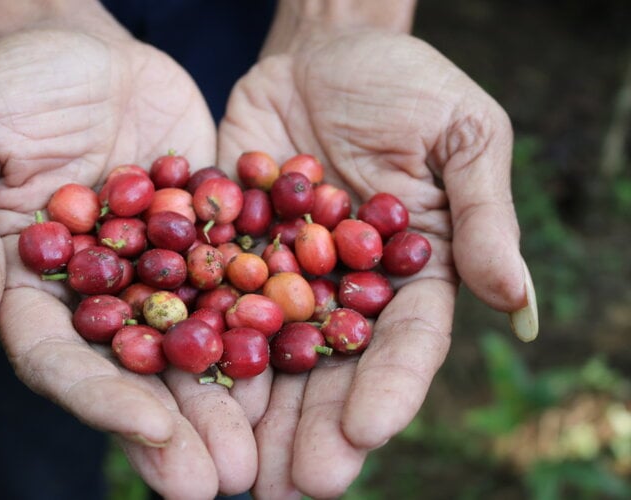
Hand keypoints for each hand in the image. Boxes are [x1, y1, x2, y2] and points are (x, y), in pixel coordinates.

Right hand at [0, 22, 255, 498]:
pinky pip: (239, 284)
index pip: (62, 361)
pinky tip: (307, 360)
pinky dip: (269, 323)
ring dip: (229, 398)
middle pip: (136, 374)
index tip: (151, 427)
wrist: (88, 48)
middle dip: (177, 428)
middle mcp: (102, 297)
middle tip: (220, 482)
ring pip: (195, 343)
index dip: (102, 399)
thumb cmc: (9, 88)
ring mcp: (158, 272)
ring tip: (268, 450)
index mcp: (36, 291)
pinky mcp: (207, 238)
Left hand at [218, 28, 536, 497]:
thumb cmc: (407, 84)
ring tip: (231, 471)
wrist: (323, 54)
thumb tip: (515, 300)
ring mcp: (281, 277)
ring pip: (267, 357)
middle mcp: (344, 292)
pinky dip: (193, 345)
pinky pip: (209, 301)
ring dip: (250, 415)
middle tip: (289, 489)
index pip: (407, 345)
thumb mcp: (462, 134)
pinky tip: (174, 390)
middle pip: (331, 372)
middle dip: (312, 430)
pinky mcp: (228, 251)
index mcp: (410, 276)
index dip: (389, 389)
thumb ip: (482, 217)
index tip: (365, 432)